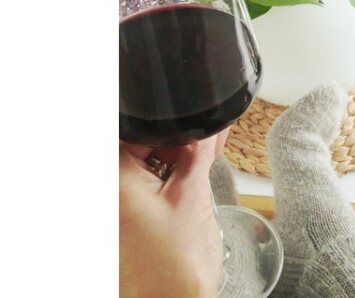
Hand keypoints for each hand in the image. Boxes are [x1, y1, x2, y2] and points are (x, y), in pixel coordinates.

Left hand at [119, 130, 228, 297]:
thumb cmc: (173, 264)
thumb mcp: (192, 194)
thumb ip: (200, 152)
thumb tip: (209, 127)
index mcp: (116, 179)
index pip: (141, 129)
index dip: (172, 122)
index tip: (196, 120)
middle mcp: (114, 189)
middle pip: (147, 143)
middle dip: (179, 138)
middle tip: (208, 139)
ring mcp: (123, 203)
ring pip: (152, 161)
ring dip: (179, 156)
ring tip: (207, 157)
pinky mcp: (134, 213)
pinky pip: (153, 180)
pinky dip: (173, 174)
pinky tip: (196, 171)